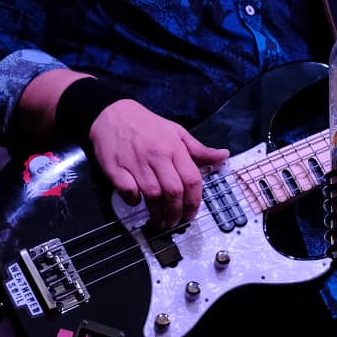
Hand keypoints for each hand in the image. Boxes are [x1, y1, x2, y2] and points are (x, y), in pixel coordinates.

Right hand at [88, 100, 230, 229]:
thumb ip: (199, 149)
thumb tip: (223, 156)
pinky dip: (133, 200)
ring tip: (159, 221)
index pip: (192, 180)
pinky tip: (136, 202)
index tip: (191, 215)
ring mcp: (136, 163)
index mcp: (175, 148)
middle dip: (176, 213)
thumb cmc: (148, 125)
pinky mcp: (115, 167)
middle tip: (175, 223)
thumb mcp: (177, 132)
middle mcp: (157, 156)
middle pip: (173, 191)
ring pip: (152, 194)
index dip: (194, 202)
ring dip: (157, 213)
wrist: (113, 113)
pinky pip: (127, 190)